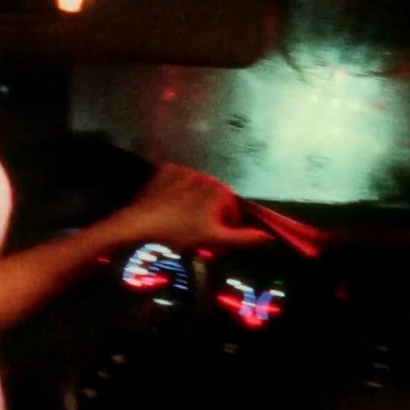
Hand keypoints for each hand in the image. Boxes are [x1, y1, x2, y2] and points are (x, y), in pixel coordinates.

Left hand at [110, 164, 271, 250]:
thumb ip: (243, 237)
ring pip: (197, 190)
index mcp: (220, 189)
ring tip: (180, 222)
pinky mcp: (164, 170)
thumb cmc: (179, 233)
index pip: (232, 210)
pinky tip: (168, 207)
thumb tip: (269, 237)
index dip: (224, 227)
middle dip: (210, 215)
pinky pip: (177, 181)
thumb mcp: (213, 238)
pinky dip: (176, 192)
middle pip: (215, 198)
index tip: (211, 240)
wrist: (139, 223)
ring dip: (194, 204)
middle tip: (195, 233)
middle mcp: (205, 174)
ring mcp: (184, 170)